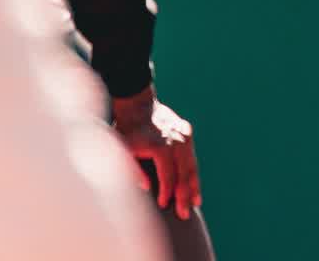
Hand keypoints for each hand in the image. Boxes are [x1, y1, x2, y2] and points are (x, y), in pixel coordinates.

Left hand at [111, 88, 200, 218]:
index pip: (168, 176)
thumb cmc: (126, 130)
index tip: (165, 206)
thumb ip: (133, 169)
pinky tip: (195, 186)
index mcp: (161, 146)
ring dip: (194, 186)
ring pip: (191, 166)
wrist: (137, 105)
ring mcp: (184, 136)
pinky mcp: (187, 133)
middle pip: (184, 173)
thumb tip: (144, 187)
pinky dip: (193, 172)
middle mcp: (176, 140)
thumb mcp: (123, 149)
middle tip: (184, 213)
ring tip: (195, 203)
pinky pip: (192, 157)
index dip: (167, 193)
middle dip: (184, 195)